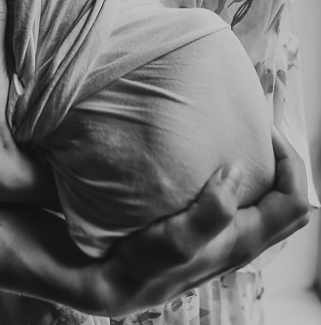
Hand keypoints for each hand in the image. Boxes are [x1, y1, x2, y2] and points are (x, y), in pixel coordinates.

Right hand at [88, 127, 310, 315]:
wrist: (119, 281)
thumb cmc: (145, 262)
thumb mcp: (176, 239)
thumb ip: (211, 212)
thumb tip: (236, 172)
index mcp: (245, 239)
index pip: (294, 201)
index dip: (290, 164)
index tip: (266, 133)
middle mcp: (245, 241)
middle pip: (291, 204)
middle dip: (287, 166)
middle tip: (263, 134)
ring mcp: (231, 239)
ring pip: (273, 206)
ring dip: (271, 174)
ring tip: (247, 143)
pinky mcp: (215, 234)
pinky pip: (251, 206)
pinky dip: (250, 181)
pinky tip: (222, 164)